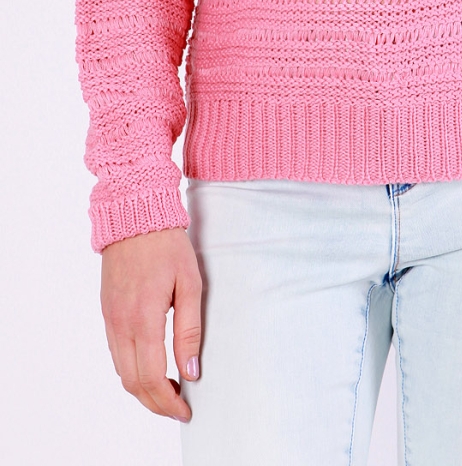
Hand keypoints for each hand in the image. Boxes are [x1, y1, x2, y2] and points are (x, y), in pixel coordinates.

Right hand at [101, 227, 201, 421]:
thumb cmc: (168, 245)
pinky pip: (115, 352)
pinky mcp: (107, 311)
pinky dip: (131, 369)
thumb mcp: (191, 284)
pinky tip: (150, 367)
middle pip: (131, 382)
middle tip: (179, 408)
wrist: (135, 215)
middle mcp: (120, 323)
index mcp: (143, 317)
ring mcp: (110, 318)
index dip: (167, 402)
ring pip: (120, 371)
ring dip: (142, 389)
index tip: (186, 410)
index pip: (150, 377)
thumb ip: (190, 331)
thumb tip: (191, 371)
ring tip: (168, 391)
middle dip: (155, 403)